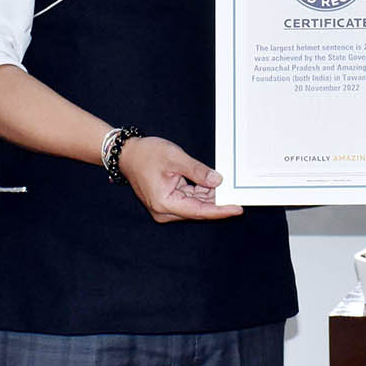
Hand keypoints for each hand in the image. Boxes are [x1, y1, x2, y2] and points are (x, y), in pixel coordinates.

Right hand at [120, 136, 243, 222]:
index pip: (199, 211)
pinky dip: (200, 193)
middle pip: (198, 210)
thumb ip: (197, 171)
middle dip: (216, 201)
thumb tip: (217, 181)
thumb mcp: (175, 158)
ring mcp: (165, 208)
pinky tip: (209, 184)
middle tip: (236, 192)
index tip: (237, 209)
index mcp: (164, 203)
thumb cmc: (146, 154)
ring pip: (194, 206)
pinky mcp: (167, 203)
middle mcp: (164, 211)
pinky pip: (188, 200)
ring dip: (208, 196)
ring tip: (222, 184)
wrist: (127, 154)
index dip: (220, 210)